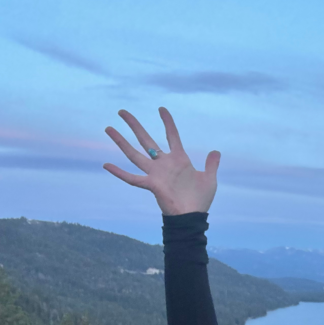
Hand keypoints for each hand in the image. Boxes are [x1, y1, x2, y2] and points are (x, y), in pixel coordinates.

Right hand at [103, 107, 219, 214]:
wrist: (193, 216)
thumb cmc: (200, 200)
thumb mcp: (209, 179)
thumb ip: (211, 165)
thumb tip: (216, 151)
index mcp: (179, 160)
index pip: (172, 136)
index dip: (168, 123)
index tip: (161, 109)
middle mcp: (164, 164)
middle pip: (145, 140)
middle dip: (134, 125)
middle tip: (121, 111)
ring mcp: (156, 173)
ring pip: (134, 154)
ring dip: (121, 141)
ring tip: (109, 128)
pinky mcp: (152, 185)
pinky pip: (132, 178)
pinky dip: (119, 172)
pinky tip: (106, 165)